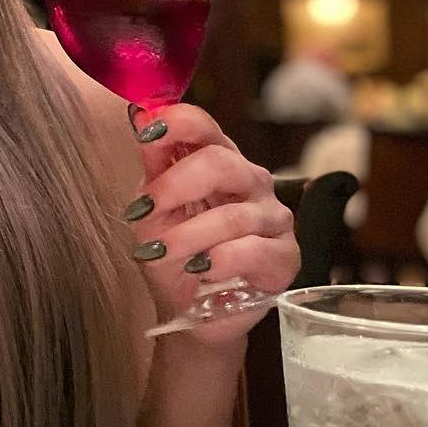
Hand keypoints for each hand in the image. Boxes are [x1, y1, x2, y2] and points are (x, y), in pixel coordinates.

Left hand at [122, 103, 299, 341]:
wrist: (188, 310)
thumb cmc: (174, 255)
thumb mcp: (153, 210)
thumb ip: (154, 166)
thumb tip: (141, 115)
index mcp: (219, 161)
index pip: (205, 126)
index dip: (177, 123)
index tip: (146, 130)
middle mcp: (251, 181)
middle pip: (221, 162)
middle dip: (175, 186)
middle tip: (146, 210)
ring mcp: (273, 217)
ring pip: (231, 215)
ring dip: (187, 237)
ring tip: (160, 254)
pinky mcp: (286, 256)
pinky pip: (252, 250)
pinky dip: (218, 261)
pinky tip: (202, 271)